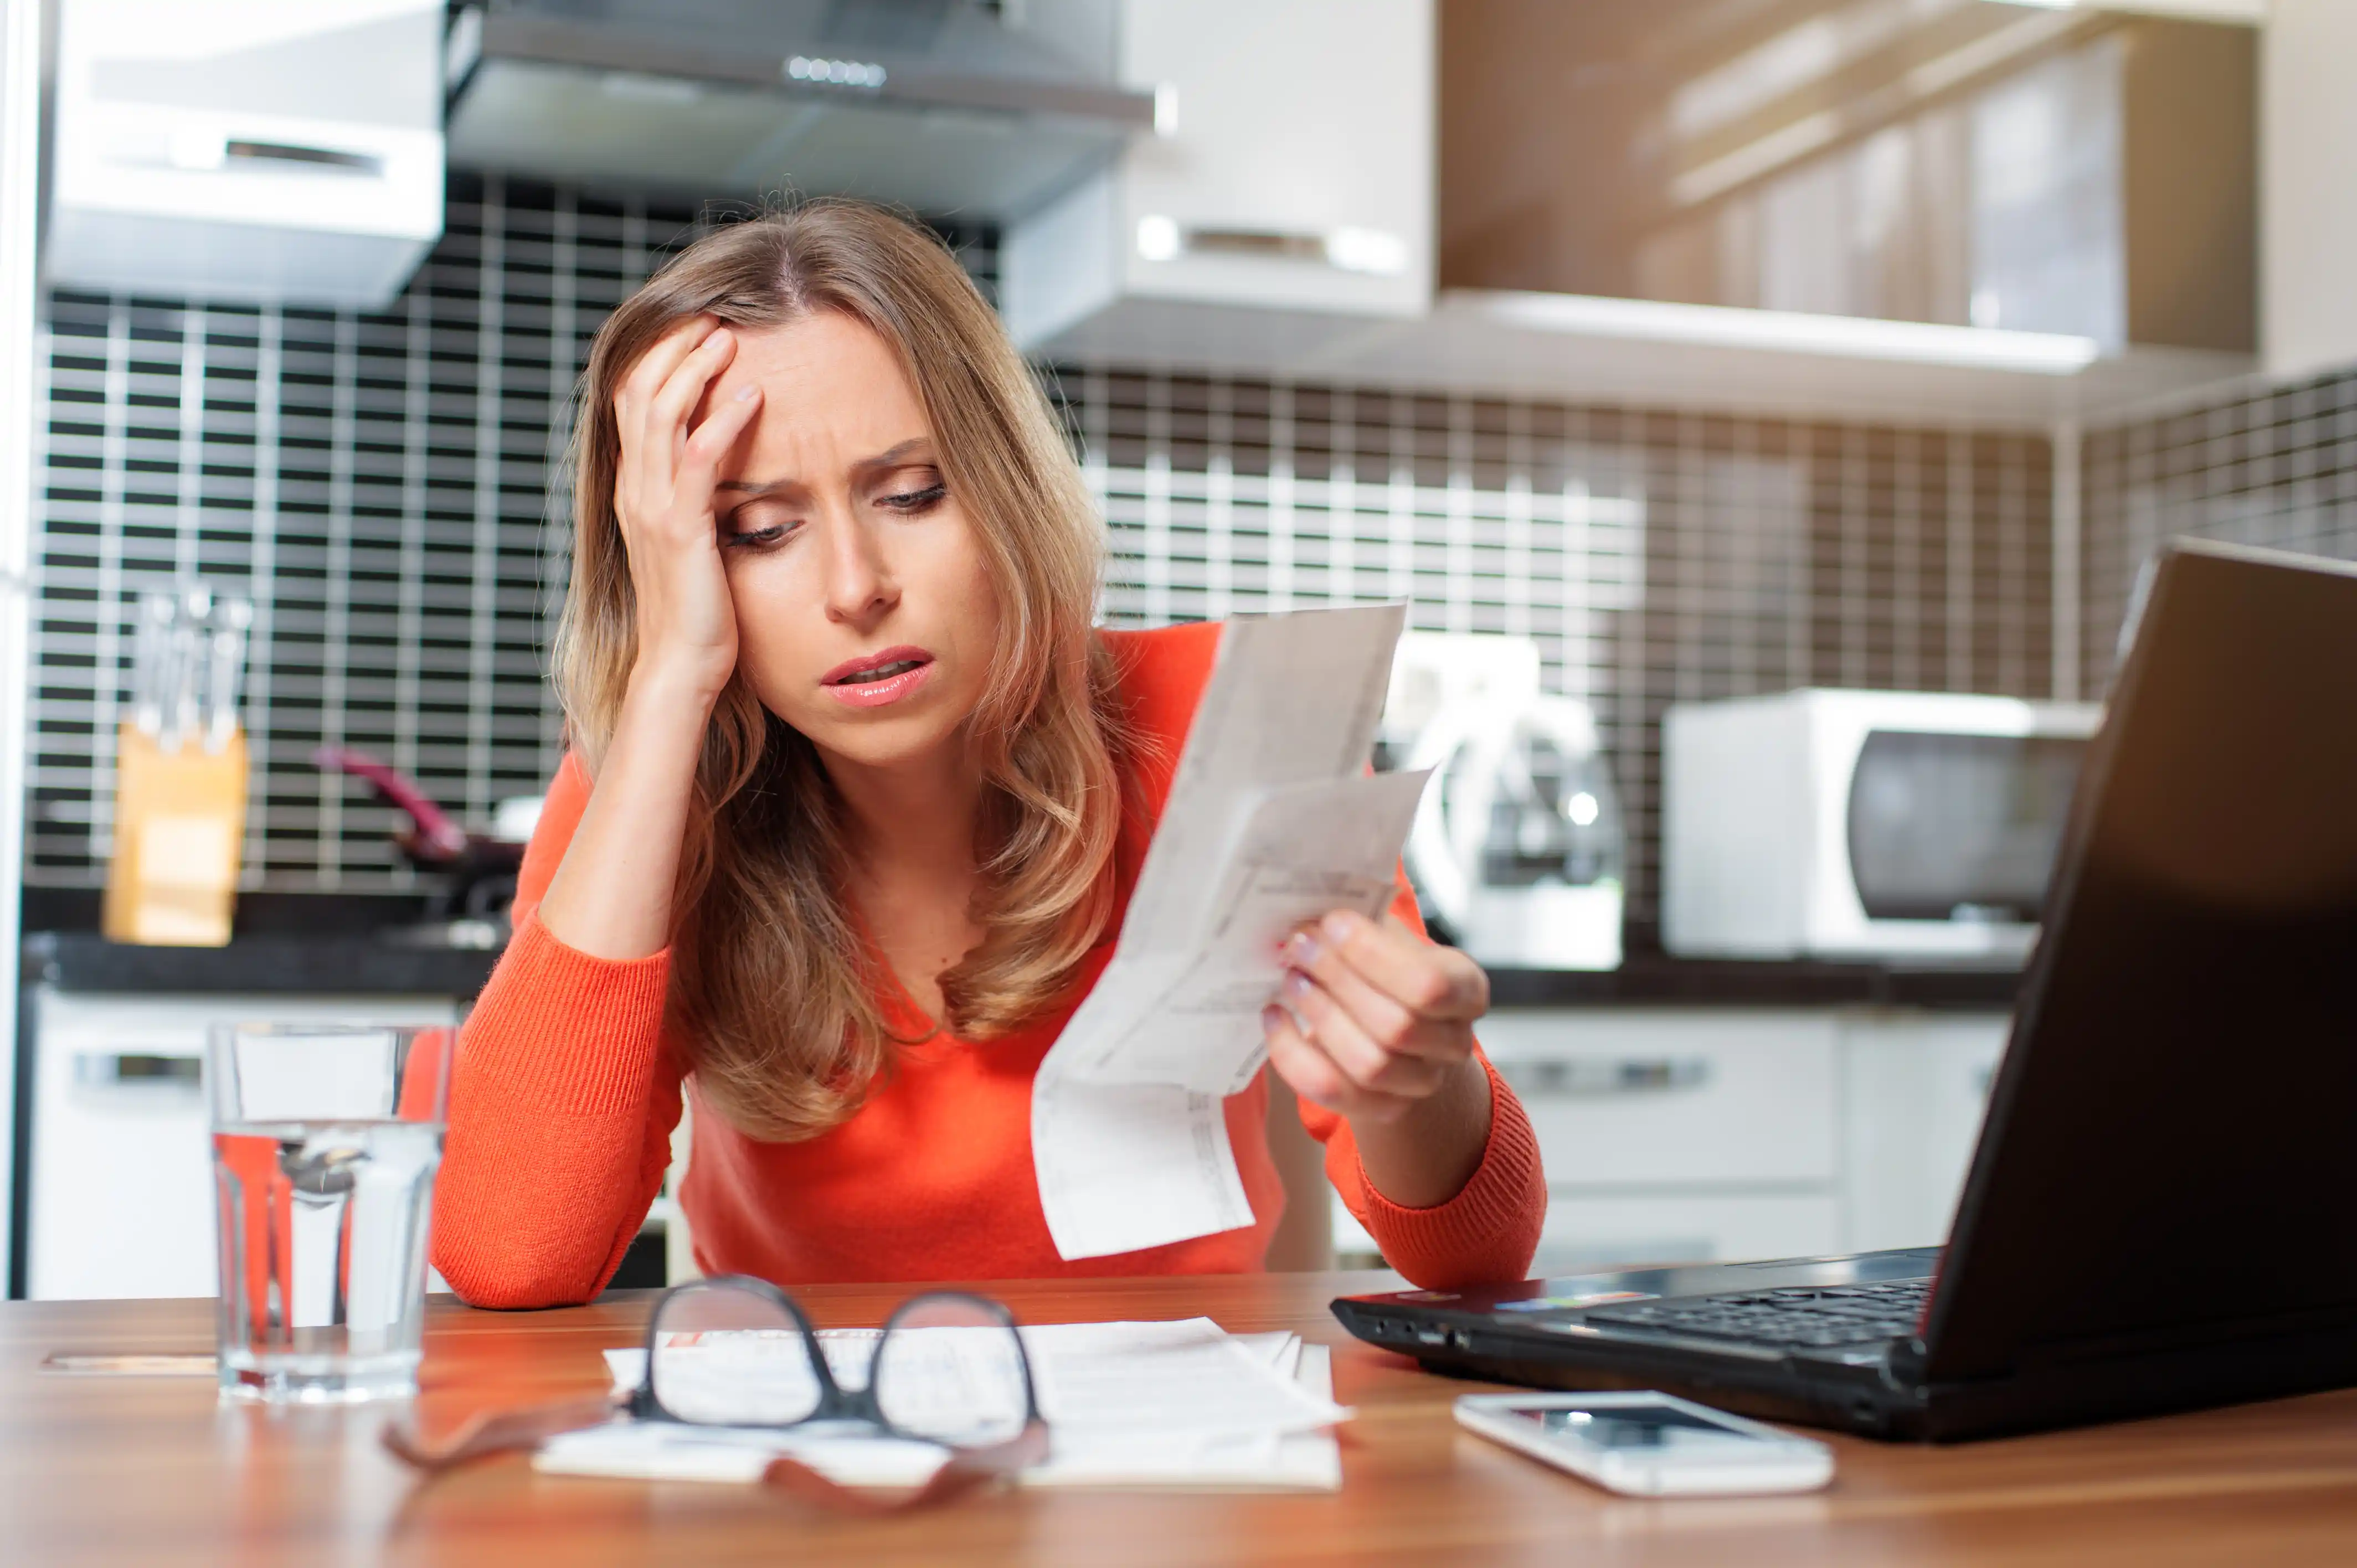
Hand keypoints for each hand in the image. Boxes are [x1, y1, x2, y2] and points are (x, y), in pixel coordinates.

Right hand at [611, 316, 764, 704]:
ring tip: (731, 336)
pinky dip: (723, 421)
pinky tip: (753, 396)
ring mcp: (652, 508)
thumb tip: (721, 466)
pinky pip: (697, 460)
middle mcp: (634, 491)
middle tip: (714, 315)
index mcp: (635, 490)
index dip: (660, 359)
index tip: (697, 329)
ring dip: (696, 368)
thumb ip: (695, 500)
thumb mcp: (692, 542)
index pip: (633, 403)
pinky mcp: (681, 530)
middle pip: (639, 392)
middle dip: (675, 347)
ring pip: (660, 414)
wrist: (678, 668)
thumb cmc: (697, 611)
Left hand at [1262, 909, 1489, 1126]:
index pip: (1429, 984)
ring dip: (1320, 1016)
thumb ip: (1364, 922)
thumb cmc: (1393, 973)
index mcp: (1466, 990)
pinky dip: (1293, 1055)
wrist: (1402, 1030)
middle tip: (1298, 946)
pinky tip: (1274, 1018)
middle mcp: (1453, 1044)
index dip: (1373, 954)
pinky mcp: (1382, 1109)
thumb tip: (1312, 908)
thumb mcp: (1392, 938)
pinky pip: (1333, 1091)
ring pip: (1369, 1064)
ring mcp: (1420, 1083)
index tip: (1332, 923)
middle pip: (1396, 1026)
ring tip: (1291, 980)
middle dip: (1338, 980)